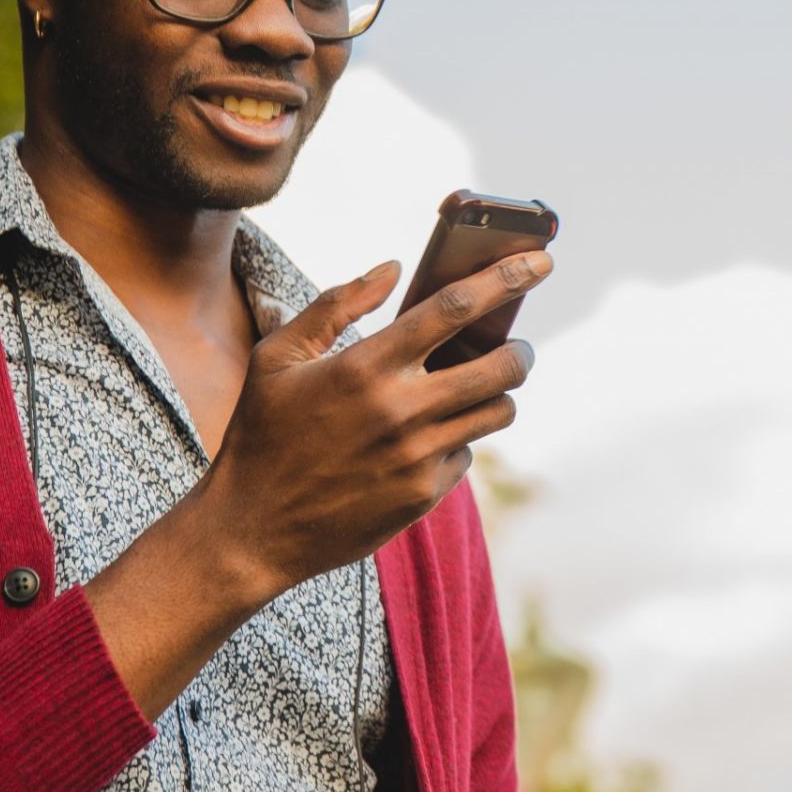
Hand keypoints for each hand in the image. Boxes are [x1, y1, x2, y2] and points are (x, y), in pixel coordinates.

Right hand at [202, 250, 551, 600]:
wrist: (252, 530)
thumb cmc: (263, 433)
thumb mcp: (278, 358)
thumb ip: (335, 304)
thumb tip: (392, 269)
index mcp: (366, 365)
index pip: (455, 308)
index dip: (506, 279)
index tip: (540, 261)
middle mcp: (401, 409)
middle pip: (503, 367)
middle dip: (521, 351)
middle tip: (516, 347)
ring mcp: (417, 457)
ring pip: (497, 413)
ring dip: (496, 396)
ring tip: (471, 391)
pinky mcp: (423, 496)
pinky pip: (466, 456)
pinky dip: (457, 442)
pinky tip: (425, 442)